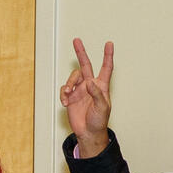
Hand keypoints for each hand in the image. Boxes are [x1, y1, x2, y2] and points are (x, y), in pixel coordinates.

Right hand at [61, 39, 114, 155]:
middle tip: (76, 40)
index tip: (109, 44)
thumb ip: (96, 93)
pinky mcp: (70, 96)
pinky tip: (65, 102)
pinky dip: (63, 94)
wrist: (88, 132)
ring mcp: (79, 90)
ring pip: (72, 78)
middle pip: (85, 65)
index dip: (107, 56)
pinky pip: (64, 89)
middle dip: (80, 52)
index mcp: (101, 86)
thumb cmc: (99, 120)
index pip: (106, 68)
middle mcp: (90, 85)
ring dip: (68, 84)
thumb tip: (89, 82)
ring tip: (67, 94)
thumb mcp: (102, 107)